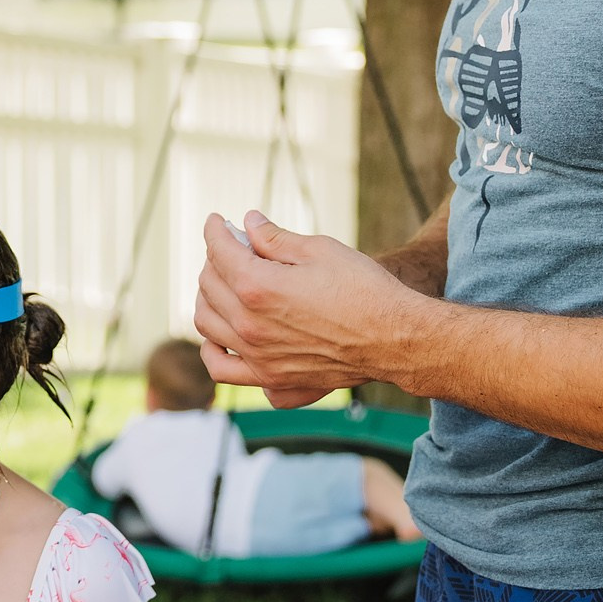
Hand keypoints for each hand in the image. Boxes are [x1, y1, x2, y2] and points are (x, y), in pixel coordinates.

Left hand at [194, 211, 431, 404]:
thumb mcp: (320, 250)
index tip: (216, 222)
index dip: (215, 231)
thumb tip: (249, 222)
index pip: (219, 252)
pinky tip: (222, 335)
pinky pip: (224, 368)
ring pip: (207, 326)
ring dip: (208, 299)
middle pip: (209, 286)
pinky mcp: (272, 379)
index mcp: (258, 287)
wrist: (395, 339)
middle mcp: (249, 326)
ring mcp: (258, 357)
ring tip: (222, 285)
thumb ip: (275, 238)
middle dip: (215, 260)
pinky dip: (214, 349)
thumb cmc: (364, 289)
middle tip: (230, 250)